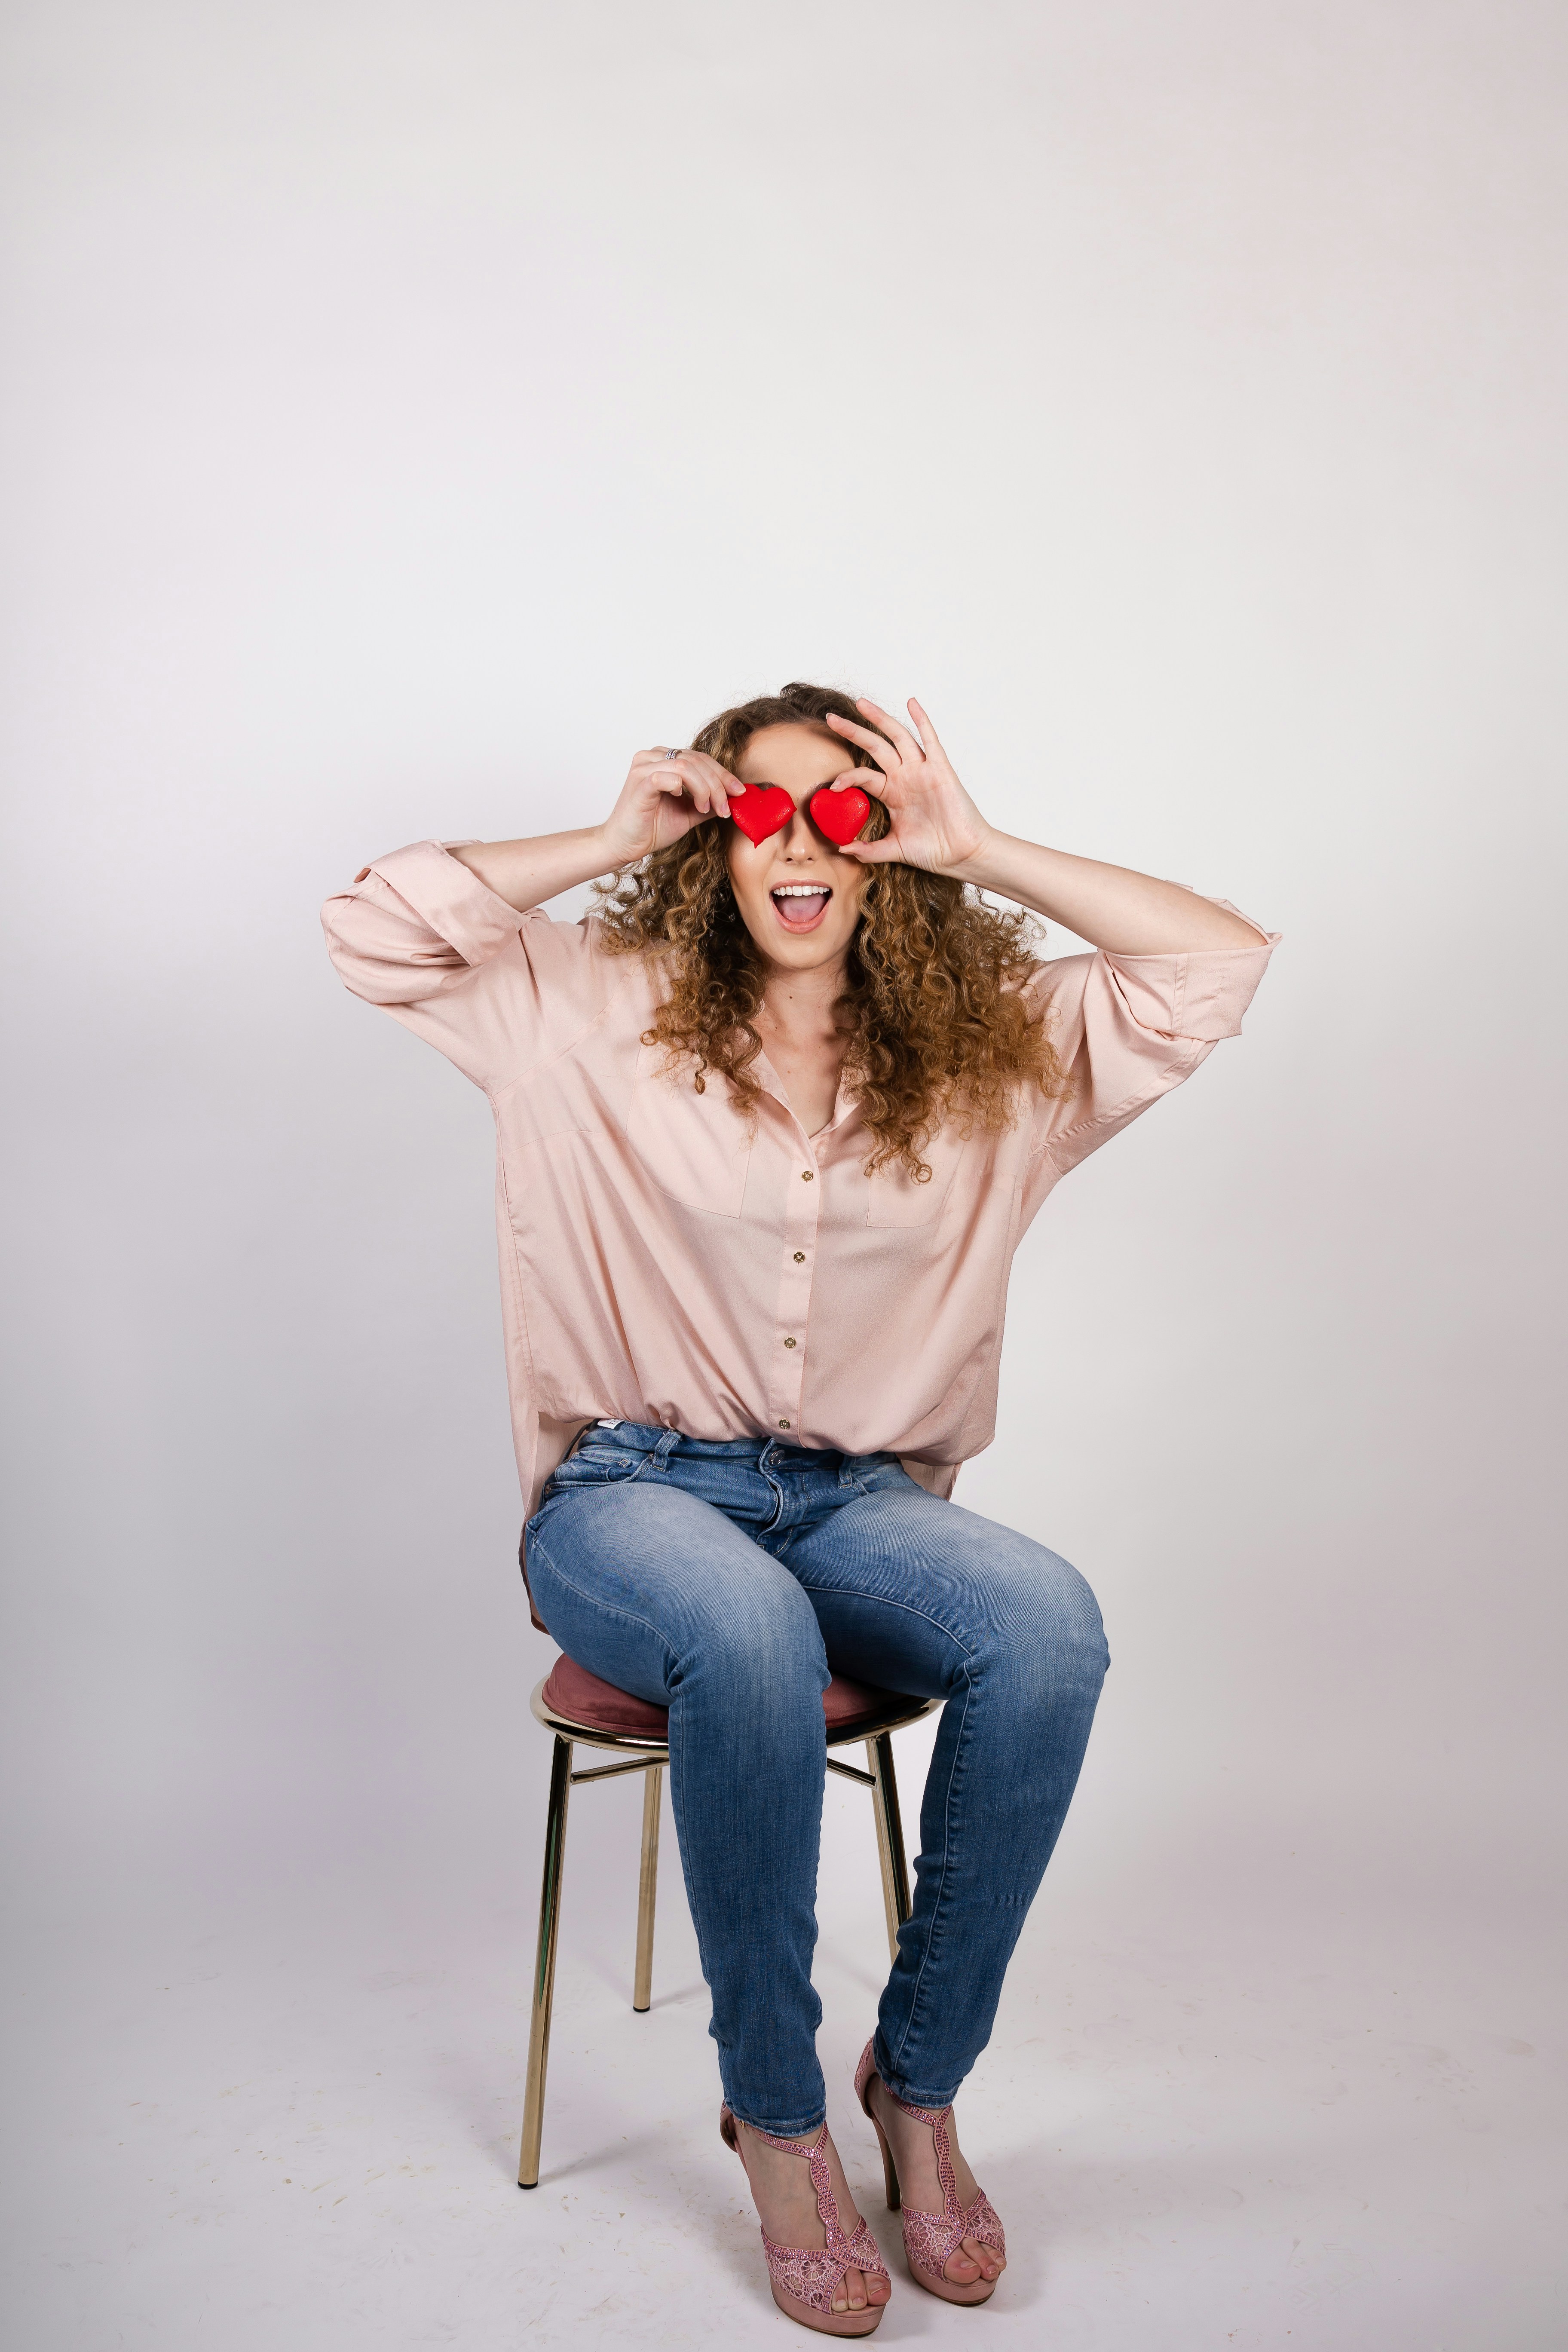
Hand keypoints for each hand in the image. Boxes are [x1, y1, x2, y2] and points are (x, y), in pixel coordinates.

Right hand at [599, 746, 734, 866]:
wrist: (624, 845)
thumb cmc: (652, 828)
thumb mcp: (689, 813)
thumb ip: (708, 801)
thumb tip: (735, 797)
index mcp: (664, 759)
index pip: (701, 758)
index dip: (723, 774)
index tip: (739, 792)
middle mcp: (653, 756)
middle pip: (697, 759)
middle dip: (718, 784)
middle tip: (726, 807)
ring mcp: (644, 767)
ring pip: (687, 766)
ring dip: (705, 788)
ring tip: (707, 809)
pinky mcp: (639, 782)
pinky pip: (669, 777)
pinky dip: (685, 789)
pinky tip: (686, 803)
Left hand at [823, 699, 992, 875]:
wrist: (962, 854)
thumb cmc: (933, 850)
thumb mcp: (894, 849)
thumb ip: (869, 850)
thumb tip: (842, 850)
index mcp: (892, 793)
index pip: (863, 775)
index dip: (847, 776)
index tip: (833, 786)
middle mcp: (904, 777)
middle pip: (875, 746)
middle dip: (853, 731)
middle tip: (832, 719)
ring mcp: (922, 770)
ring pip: (897, 737)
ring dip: (880, 718)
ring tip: (861, 703)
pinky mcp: (940, 769)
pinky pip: (930, 740)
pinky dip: (921, 720)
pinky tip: (911, 702)